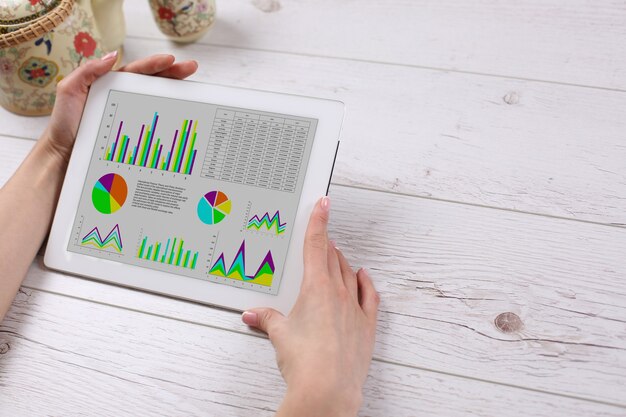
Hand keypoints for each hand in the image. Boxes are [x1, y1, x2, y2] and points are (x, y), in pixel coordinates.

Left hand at [44, 52, 197, 164]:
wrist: (65, 156)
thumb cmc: (65, 124)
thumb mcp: (70, 91)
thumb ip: (87, 71)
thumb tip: (113, 55)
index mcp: (113, 86)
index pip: (138, 71)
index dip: (155, 64)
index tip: (171, 60)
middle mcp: (126, 100)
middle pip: (154, 84)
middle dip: (174, 74)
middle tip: (191, 68)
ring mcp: (134, 118)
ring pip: (159, 103)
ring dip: (176, 95)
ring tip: (193, 90)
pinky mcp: (138, 136)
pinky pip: (156, 127)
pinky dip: (170, 121)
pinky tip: (184, 118)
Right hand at [242, 197, 379, 416]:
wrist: (328, 389)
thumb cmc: (304, 361)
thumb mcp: (279, 335)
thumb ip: (266, 319)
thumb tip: (253, 315)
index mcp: (316, 287)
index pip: (316, 244)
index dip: (319, 220)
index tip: (323, 203)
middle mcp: (338, 292)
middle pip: (332, 257)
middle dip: (325, 245)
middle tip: (320, 236)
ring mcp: (355, 307)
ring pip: (348, 273)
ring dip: (340, 261)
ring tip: (334, 255)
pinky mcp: (366, 325)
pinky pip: (369, 295)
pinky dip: (365, 283)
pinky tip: (363, 276)